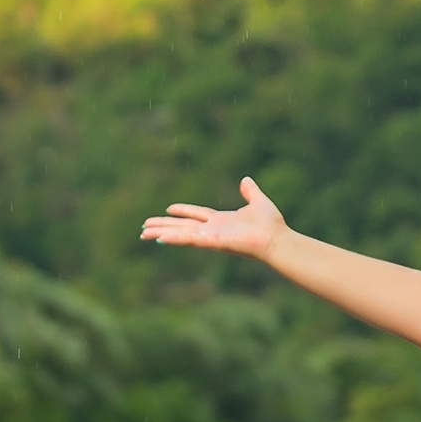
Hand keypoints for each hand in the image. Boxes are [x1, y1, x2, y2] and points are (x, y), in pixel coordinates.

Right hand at [140, 176, 289, 259]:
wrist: (277, 238)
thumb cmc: (271, 225)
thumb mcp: (259, 201)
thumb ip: (250, 191)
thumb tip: (246, 180)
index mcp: (222, 221)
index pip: (197, 215)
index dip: (183, 211)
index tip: (169, 208)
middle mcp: (213, 230)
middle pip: (183, 226)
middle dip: (164, 226)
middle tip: (144, 227)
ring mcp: (211, 236)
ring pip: (181, 234)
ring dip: (162, 233)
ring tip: (143, 234)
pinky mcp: (213, 242)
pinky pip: (190, 239)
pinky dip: (175, 238)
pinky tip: (160, 238)